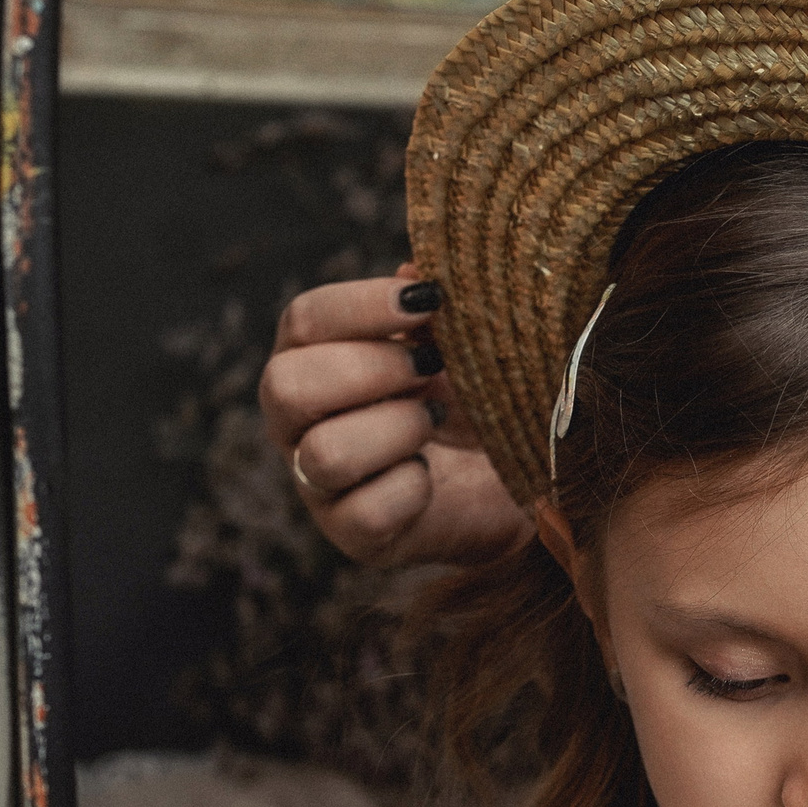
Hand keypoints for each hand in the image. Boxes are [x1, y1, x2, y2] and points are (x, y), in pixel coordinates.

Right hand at [260, 265, 528, 565]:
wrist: (519, 480)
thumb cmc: (477, 399)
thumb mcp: (461, 344)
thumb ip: (433, 309)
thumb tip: (415, 269)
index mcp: (312, 359)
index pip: (303, 320)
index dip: (361, 306)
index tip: (427, 301)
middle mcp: (299, 423)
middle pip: (288, 386)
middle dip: (370, 371)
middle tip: (431, 369)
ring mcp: (319, 484)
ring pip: (324, 454)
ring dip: (396, 429)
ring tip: (436, 421)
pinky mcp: (352, 537)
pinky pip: (366, 512)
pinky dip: (413, 489)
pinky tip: (434, 476)